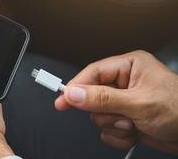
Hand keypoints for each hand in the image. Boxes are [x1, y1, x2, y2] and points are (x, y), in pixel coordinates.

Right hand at [55, 50, 177, 154]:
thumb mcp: (140, 103)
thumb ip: (103, 99)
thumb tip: (74, 94)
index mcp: (129, 66)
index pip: (93, 73)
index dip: (76, 87)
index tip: (62, 100)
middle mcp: (125, 82)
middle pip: (92, 97)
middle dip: (106, 113)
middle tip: (122, 117)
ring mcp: (125, 102)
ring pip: (98, 116)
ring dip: (114, 126)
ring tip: (134, 125)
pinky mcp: (126, 119)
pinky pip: (107, 130)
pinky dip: (119, 136)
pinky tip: (136, 132)